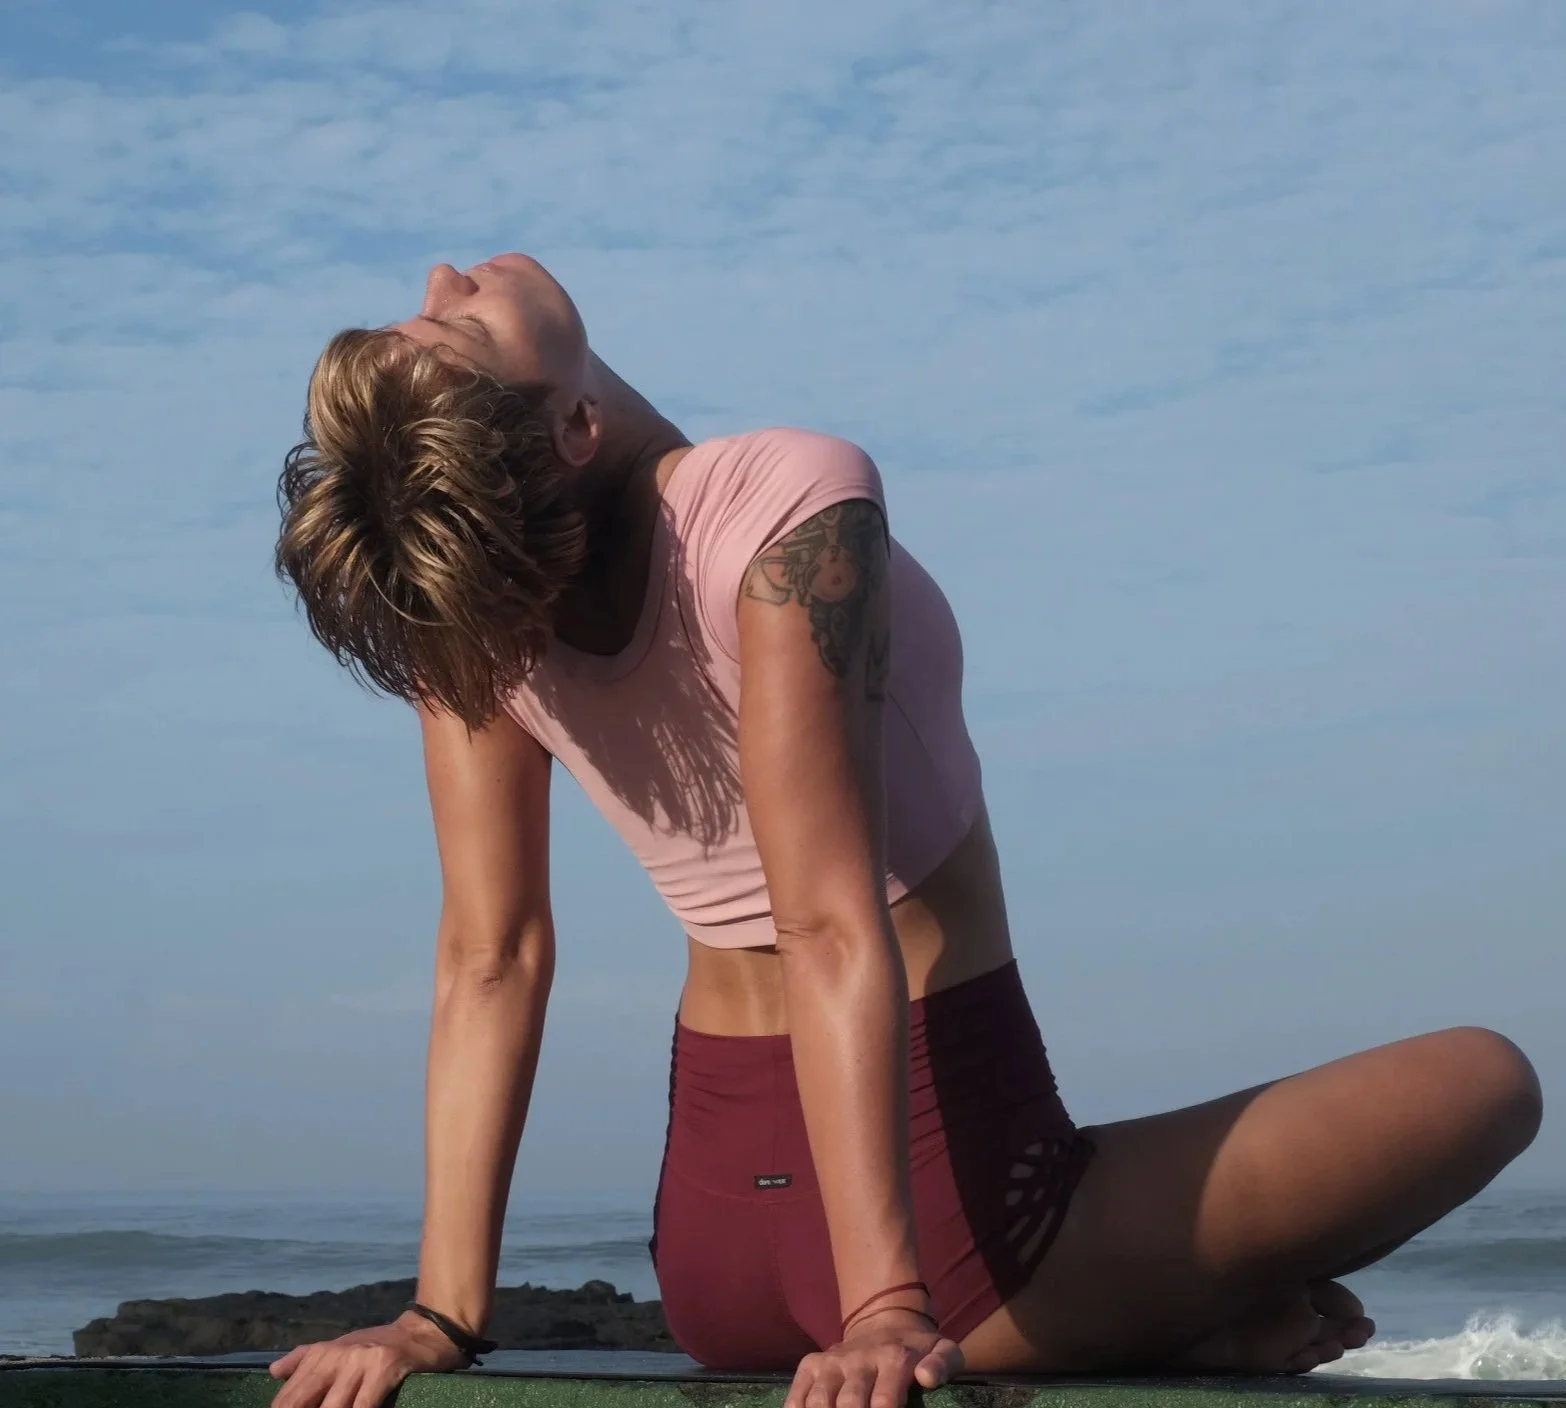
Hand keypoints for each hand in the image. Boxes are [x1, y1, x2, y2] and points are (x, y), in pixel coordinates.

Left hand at [268, 1311, 471, 1407]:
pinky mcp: (384, 1367)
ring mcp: (360, 1361)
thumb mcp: (339, 1347)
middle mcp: (335, 1356)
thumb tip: (273, 1372)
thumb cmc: (377, 1345)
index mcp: (319, 1355)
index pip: (286, 1400)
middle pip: (300, 1404)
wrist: (423, 1332)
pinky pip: (363, 1407)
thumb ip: (305, 1359)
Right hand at [785, 1307, 963, 1407]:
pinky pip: (796, 1394)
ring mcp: (832, 1362)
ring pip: (819, 1400)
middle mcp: (859, 1359)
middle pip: (849, 1403)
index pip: (885, 1401)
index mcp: (893, 1358)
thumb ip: (942, 1364)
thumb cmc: (916, 1349)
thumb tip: (927, 1378)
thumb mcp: (942, 1349)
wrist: (884, 1320)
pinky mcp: (811, 1364)